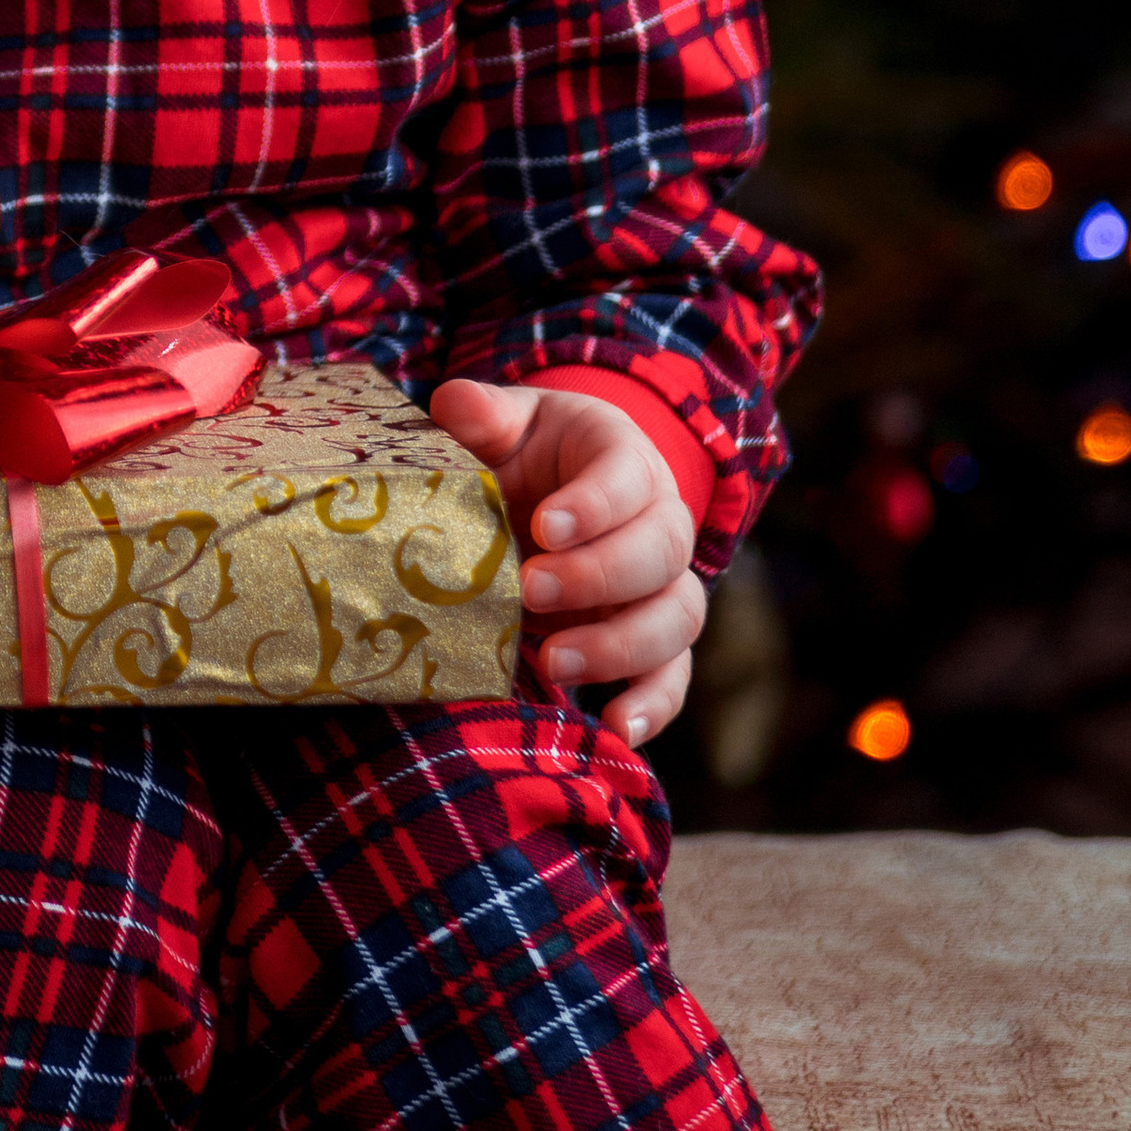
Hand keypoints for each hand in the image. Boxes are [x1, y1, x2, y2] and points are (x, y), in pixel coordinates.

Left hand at [426, 376, 704, 749]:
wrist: (551, 492)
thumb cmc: (526, 453)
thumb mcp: (506, 423)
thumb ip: (483, 415)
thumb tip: (455, 401)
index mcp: (624, 457)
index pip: (626, 476)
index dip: (593, 504)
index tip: (543, 526)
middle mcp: (660, 521)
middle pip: (661, 551)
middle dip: (598, 577)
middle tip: (531, 592)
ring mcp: (663, 586)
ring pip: (676, 617)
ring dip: (620, 646)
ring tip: (554, 663)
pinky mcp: (655, 642)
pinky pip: (673, 676)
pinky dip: (652, 705)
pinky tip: (615, 729)